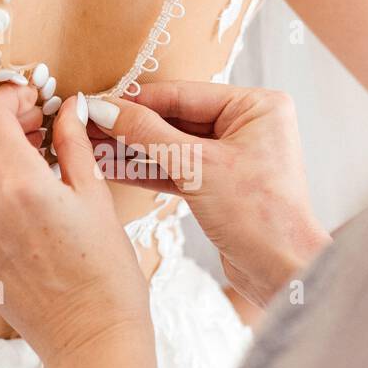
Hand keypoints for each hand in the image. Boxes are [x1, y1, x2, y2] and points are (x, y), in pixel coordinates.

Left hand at [0, 85, 151, 365]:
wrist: (90, 337)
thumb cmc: (106, 273)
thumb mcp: (96, 197)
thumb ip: (73, 144)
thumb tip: (68, 108)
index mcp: (20, 185)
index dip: (9, 97)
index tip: (33, 100)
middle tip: (34, 125)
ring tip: (27, 159)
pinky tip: (18, 194)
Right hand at [84, 81, 329, 306]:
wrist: (282, 272)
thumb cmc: (258, 215)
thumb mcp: (197, 167)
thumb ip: (148, 135)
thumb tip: (106, 110)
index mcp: (256, 106)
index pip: (183, 94)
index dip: (136, 101)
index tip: (96, 102)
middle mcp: (247, 126)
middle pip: (175, 118)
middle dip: (129, 125)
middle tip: (86, 124)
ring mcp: (233, 156)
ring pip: (171, 146)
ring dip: (131, 148)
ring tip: (88, 144)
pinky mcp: (219, 185)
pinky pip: (176, 170)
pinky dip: (145, 170)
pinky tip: (109, 166)